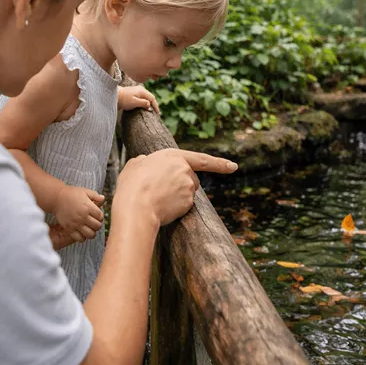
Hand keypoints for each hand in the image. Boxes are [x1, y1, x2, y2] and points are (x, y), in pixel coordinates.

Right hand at [53, 186, 104, 242]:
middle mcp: (83, 217)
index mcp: (88, 207)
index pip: (100, 216)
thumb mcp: (85, 191)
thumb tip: (103, 199)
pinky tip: (81, 232)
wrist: (57, 198)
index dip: (100, 216)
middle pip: (97, 226)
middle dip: (97, 224)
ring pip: (90, 234)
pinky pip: (80, 238)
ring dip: (92, 232)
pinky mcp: (69, 229)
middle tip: (93, 222)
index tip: (96, 215)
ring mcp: (76, 224)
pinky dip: (83, 237)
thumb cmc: (72, 194)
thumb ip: (95, 195)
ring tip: (89, 228)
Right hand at [112, 149, 237, 227]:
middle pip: (191, 179)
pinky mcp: (188, 203)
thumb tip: (145, 162)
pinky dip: (175, 208)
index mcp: (173, 155)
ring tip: (155, 199)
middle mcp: (185, 170)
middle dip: (181, 185)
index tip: (233, 167)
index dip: (219, 163)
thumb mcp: (134, 165)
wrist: (136, 206)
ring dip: (176, 197)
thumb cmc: (132, 185)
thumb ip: (144, 161)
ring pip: (187, 194)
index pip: (202, 159)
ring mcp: (189, 187)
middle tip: (159, 191)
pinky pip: (184, 206)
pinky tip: (161, 208)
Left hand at [118, 86, 159, 113]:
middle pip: (150, 97)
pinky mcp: (134, 94)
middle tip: (157, 113)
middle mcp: (141, 90)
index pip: (152, 98)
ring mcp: (137, 91)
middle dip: (154, 105)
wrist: (115, 96)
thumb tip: (149, 106)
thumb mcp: (134, 102)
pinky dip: (145, 102)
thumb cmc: (124, 100)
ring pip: (146, 98)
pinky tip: (146, 107)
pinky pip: (143, 98)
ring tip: (152, 111)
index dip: (156, 106)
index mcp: (142, 91)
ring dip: (150, 104)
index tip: (157, 113)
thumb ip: (143, 103)